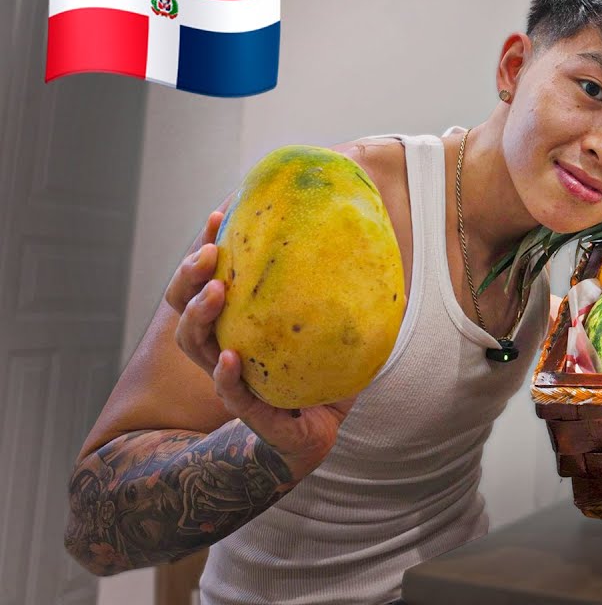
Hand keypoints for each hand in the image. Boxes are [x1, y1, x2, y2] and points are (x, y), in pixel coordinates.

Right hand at [165, 209, 354, 482]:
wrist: (323, 430)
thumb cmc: (322, 370)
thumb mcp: (334, 323)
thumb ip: (346, 287)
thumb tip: (375, 235)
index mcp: (238, 322)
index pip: (208, 278)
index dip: (207, 247)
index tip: (219, 213)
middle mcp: (224, 346)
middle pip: (186, 304)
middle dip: (190, 274)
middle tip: (209, 252)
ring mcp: (232, 379)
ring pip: (195, 344)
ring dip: (201, 315)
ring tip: (217, 291)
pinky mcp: (252, 413)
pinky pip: (232, 393)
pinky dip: (227, 376)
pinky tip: (232, 357)